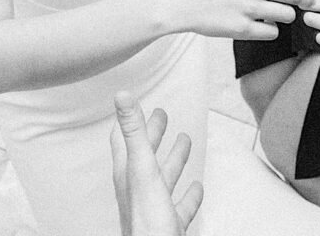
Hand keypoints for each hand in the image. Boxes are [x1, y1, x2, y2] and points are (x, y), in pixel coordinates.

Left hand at [111, 95, 200, 235]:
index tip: (135, 103)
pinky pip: (180, 205)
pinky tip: (197, 187)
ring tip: (185, 141)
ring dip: (174, 159)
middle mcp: (137, 188)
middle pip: (144, 155)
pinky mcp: (169, 223)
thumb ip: (133, 131)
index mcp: (128, 172)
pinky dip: (189, 194)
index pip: (123, 139)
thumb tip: (122, 96)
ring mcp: (153, 207)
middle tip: (162, 115)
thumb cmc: (146, 219)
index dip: (128, 120)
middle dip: (154, 133)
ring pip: (164, 177)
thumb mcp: (142, 167)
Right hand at [163, 0, 314, 40]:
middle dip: (307, 0)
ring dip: (288, 16)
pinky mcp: (241, 29)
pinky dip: (271, 30)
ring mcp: (248, 8)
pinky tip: (262, 26)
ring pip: (287, 15)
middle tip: (307, 4)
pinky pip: (271, 33)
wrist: (176, 0)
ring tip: (279, 14)